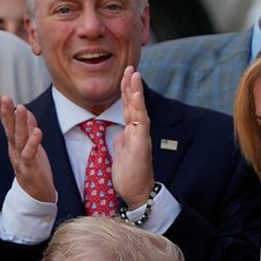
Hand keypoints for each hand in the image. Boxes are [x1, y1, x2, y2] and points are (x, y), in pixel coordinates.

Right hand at [0, 94, 54, 202]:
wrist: (38, 197)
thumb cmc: (35, 171)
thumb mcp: (32, 147)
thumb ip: (29, 130)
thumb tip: (27, 112)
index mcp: (15, 145)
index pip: (8, 125)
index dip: (2, 111)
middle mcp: (15, 151)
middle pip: (10, 129)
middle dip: (6, 113)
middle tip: (3, 98)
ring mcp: (21, 160)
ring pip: (19, 139)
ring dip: (19, 123)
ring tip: (20, 107)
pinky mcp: (30, 169)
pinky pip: (30, 154)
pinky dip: (33, 143)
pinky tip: (37, 131)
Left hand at [110, 66, 154, 208]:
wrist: (137, 193)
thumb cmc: (130, 177)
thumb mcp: (120, 156)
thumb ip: (121, 143)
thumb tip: (118, 136)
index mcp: (131, 133)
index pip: (127, 108)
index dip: (125, 92)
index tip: (124, 76)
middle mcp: (137, 131)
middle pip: (133, 104)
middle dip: (131, 85)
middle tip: (130, 67)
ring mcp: (141, 136)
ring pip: (138, 109)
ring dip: (135, 91)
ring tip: (134, 74)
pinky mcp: (142, 143)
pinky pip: (141, 122)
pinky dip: (139, 108)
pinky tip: (136, 95)